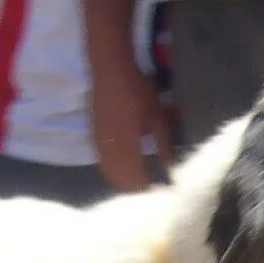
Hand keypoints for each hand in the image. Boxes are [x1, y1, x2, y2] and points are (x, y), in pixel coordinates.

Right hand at [92, 67, 159, 192]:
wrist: (110, 70)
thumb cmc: (138, 91)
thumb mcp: (157, 118)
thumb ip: (164, 146)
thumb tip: (170, 170)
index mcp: (127, 146)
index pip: (136, 179)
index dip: (148, 189)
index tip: (161, 192)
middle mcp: (110, 149)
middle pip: (120, 179)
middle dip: (135, 188)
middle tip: (151, 189)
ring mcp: (98, 142)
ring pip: (108, 171)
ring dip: (122, 180)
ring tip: (138, 181)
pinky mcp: (93, 134)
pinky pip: (101, 160)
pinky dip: (112, 169)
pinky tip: (123, 166)